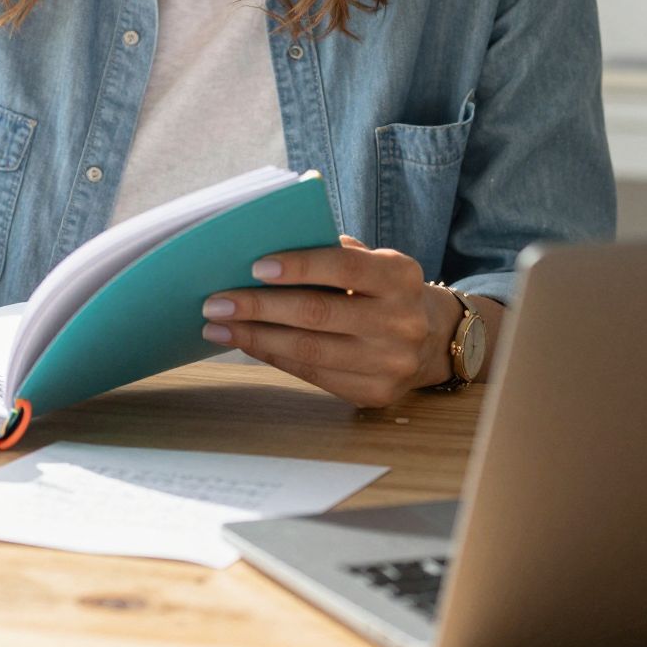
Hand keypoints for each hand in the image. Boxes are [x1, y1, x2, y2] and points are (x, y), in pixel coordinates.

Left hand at [199, 236, 459, 407]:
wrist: (431, 339)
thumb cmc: (382, 290)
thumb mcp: (374, 262)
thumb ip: (333, 253)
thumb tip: (266, 253)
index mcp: (400, 277)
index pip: (345, 268)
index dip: (300, 266)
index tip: (255, 266)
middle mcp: (401, 322)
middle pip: (319, 314)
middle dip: (260, 307)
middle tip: (215, 301)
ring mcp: (390, 363)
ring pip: (310, 351)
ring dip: (256, 337)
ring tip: (217, 326)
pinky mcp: (375, 393)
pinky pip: (314, 375)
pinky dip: (274, 357)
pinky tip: (247, 343)